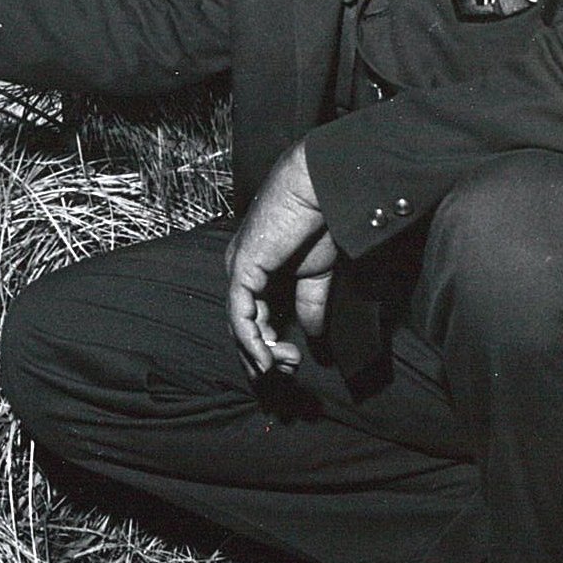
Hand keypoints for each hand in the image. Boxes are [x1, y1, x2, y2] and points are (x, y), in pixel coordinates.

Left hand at [225, 141, 335, 375]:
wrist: (323, 190)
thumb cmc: (321, 222)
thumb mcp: (317, 273)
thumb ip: (310, 302)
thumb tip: (312, 334)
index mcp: (258, 270)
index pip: (253, 318)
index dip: (270, 345)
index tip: (293, 364)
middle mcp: (242, 270)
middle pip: (242, 325)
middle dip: (262, 354)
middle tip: (286, 372)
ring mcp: (239, 268)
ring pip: (239, 323)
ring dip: (258, 351)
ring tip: (281, 366)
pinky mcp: (243, 267)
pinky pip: (240, 311)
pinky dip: (251, 338)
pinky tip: (266, 356)